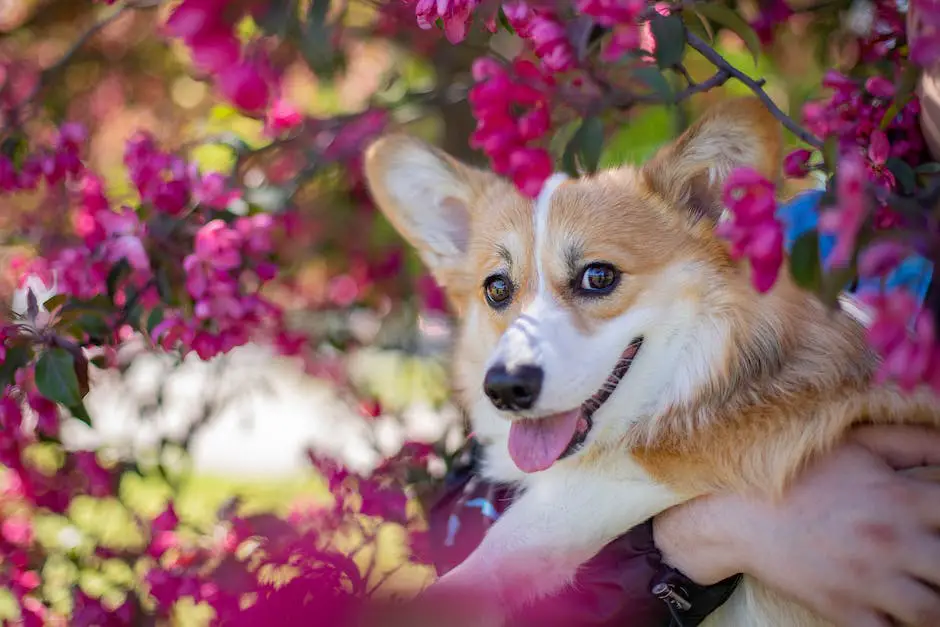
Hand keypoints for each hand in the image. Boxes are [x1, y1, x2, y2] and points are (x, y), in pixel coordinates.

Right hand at [654, 425, 939, 626]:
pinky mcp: (844, 609)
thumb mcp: (856, 444)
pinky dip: (900, 625)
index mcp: (902, 498)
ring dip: (933, 604)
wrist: (738, 510)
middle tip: (931, 560)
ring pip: (932, 613)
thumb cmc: (798, 470)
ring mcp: (869, 580)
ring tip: (922, 589)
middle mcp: (893, 542)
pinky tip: (896, 611)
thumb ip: (914, 442)